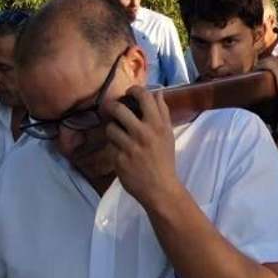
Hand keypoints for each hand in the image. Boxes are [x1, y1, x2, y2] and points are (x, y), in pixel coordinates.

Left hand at [104, 86, 181, 209]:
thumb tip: (157, 92)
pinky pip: (109, 146)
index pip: (144, 97)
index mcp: (157, 126)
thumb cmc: (164, 159)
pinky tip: (120, 153)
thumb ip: (162, 112)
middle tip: (112, 109)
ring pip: (110, 128)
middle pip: (118, 109)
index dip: (134, 90)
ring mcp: (129, 147)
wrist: (159, 188)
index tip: (130, 92)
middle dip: (112, 106)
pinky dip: (113, 148)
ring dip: (112, 130)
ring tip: (117, 135)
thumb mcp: (168, 134)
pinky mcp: (118, 160)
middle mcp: (143, 133)